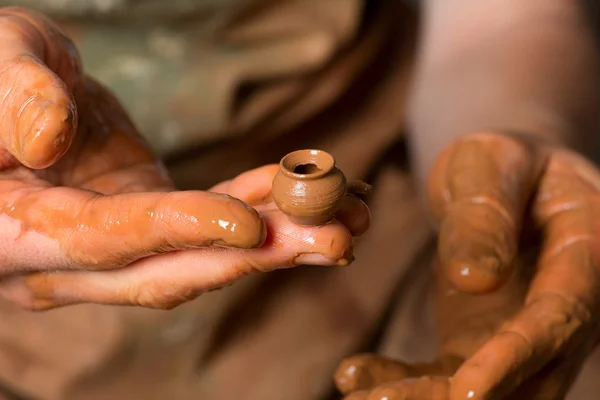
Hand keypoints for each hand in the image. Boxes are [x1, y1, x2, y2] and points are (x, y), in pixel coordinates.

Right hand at [0, 7, 369, 310]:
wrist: (5, 95)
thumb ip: (14, 101)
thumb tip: (44, 141)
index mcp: (20, 232)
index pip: (107, 238)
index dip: (180, 231)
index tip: (253, 224)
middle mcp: (72, 259)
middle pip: (173, 267)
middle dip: (258, 255)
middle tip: (334, 238)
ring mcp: (119, 245)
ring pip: (204, 252)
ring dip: (280, 239)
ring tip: (350, 217)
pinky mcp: (151, 221)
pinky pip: (213, 221)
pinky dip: (265, 208)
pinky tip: (315, 196)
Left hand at [333, 132, 599, 398]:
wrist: (501, 179)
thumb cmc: (500, 162)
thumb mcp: (492, 165)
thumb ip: (487, 215)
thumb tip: (475, 279)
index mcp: (585, 255)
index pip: (559, 318)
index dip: (515, 357)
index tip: (468, 391)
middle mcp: (562, 310)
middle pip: (524, 376)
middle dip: (456, 399)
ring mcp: (517, 332)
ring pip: (481, 389)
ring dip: (422, 399)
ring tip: (358, 395)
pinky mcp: (478, 341)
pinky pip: (445, 374)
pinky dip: (403, 380)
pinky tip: (353, 375)